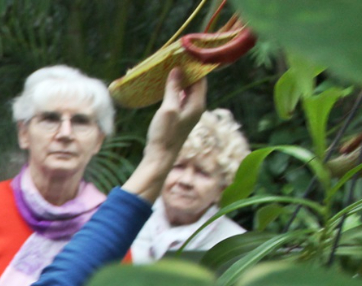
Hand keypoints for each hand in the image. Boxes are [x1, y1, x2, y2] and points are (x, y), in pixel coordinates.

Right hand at [123, 69, 207, 201]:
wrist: (159, 158)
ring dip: (178, 79)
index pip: (201, 78)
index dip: (195, 64)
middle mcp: (196, 107)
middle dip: (186, 69)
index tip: (186, 52)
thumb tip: (177, 69)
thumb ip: (174, 89)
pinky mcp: (179, 117)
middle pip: (194, 82)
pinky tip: (164, 84)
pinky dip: (174, 88)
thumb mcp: (168, 109)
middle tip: (174, 57)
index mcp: (197, 103)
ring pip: (186, 89)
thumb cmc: (165, 134)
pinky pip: (179, 96)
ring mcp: (187, 112)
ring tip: (168, 67)